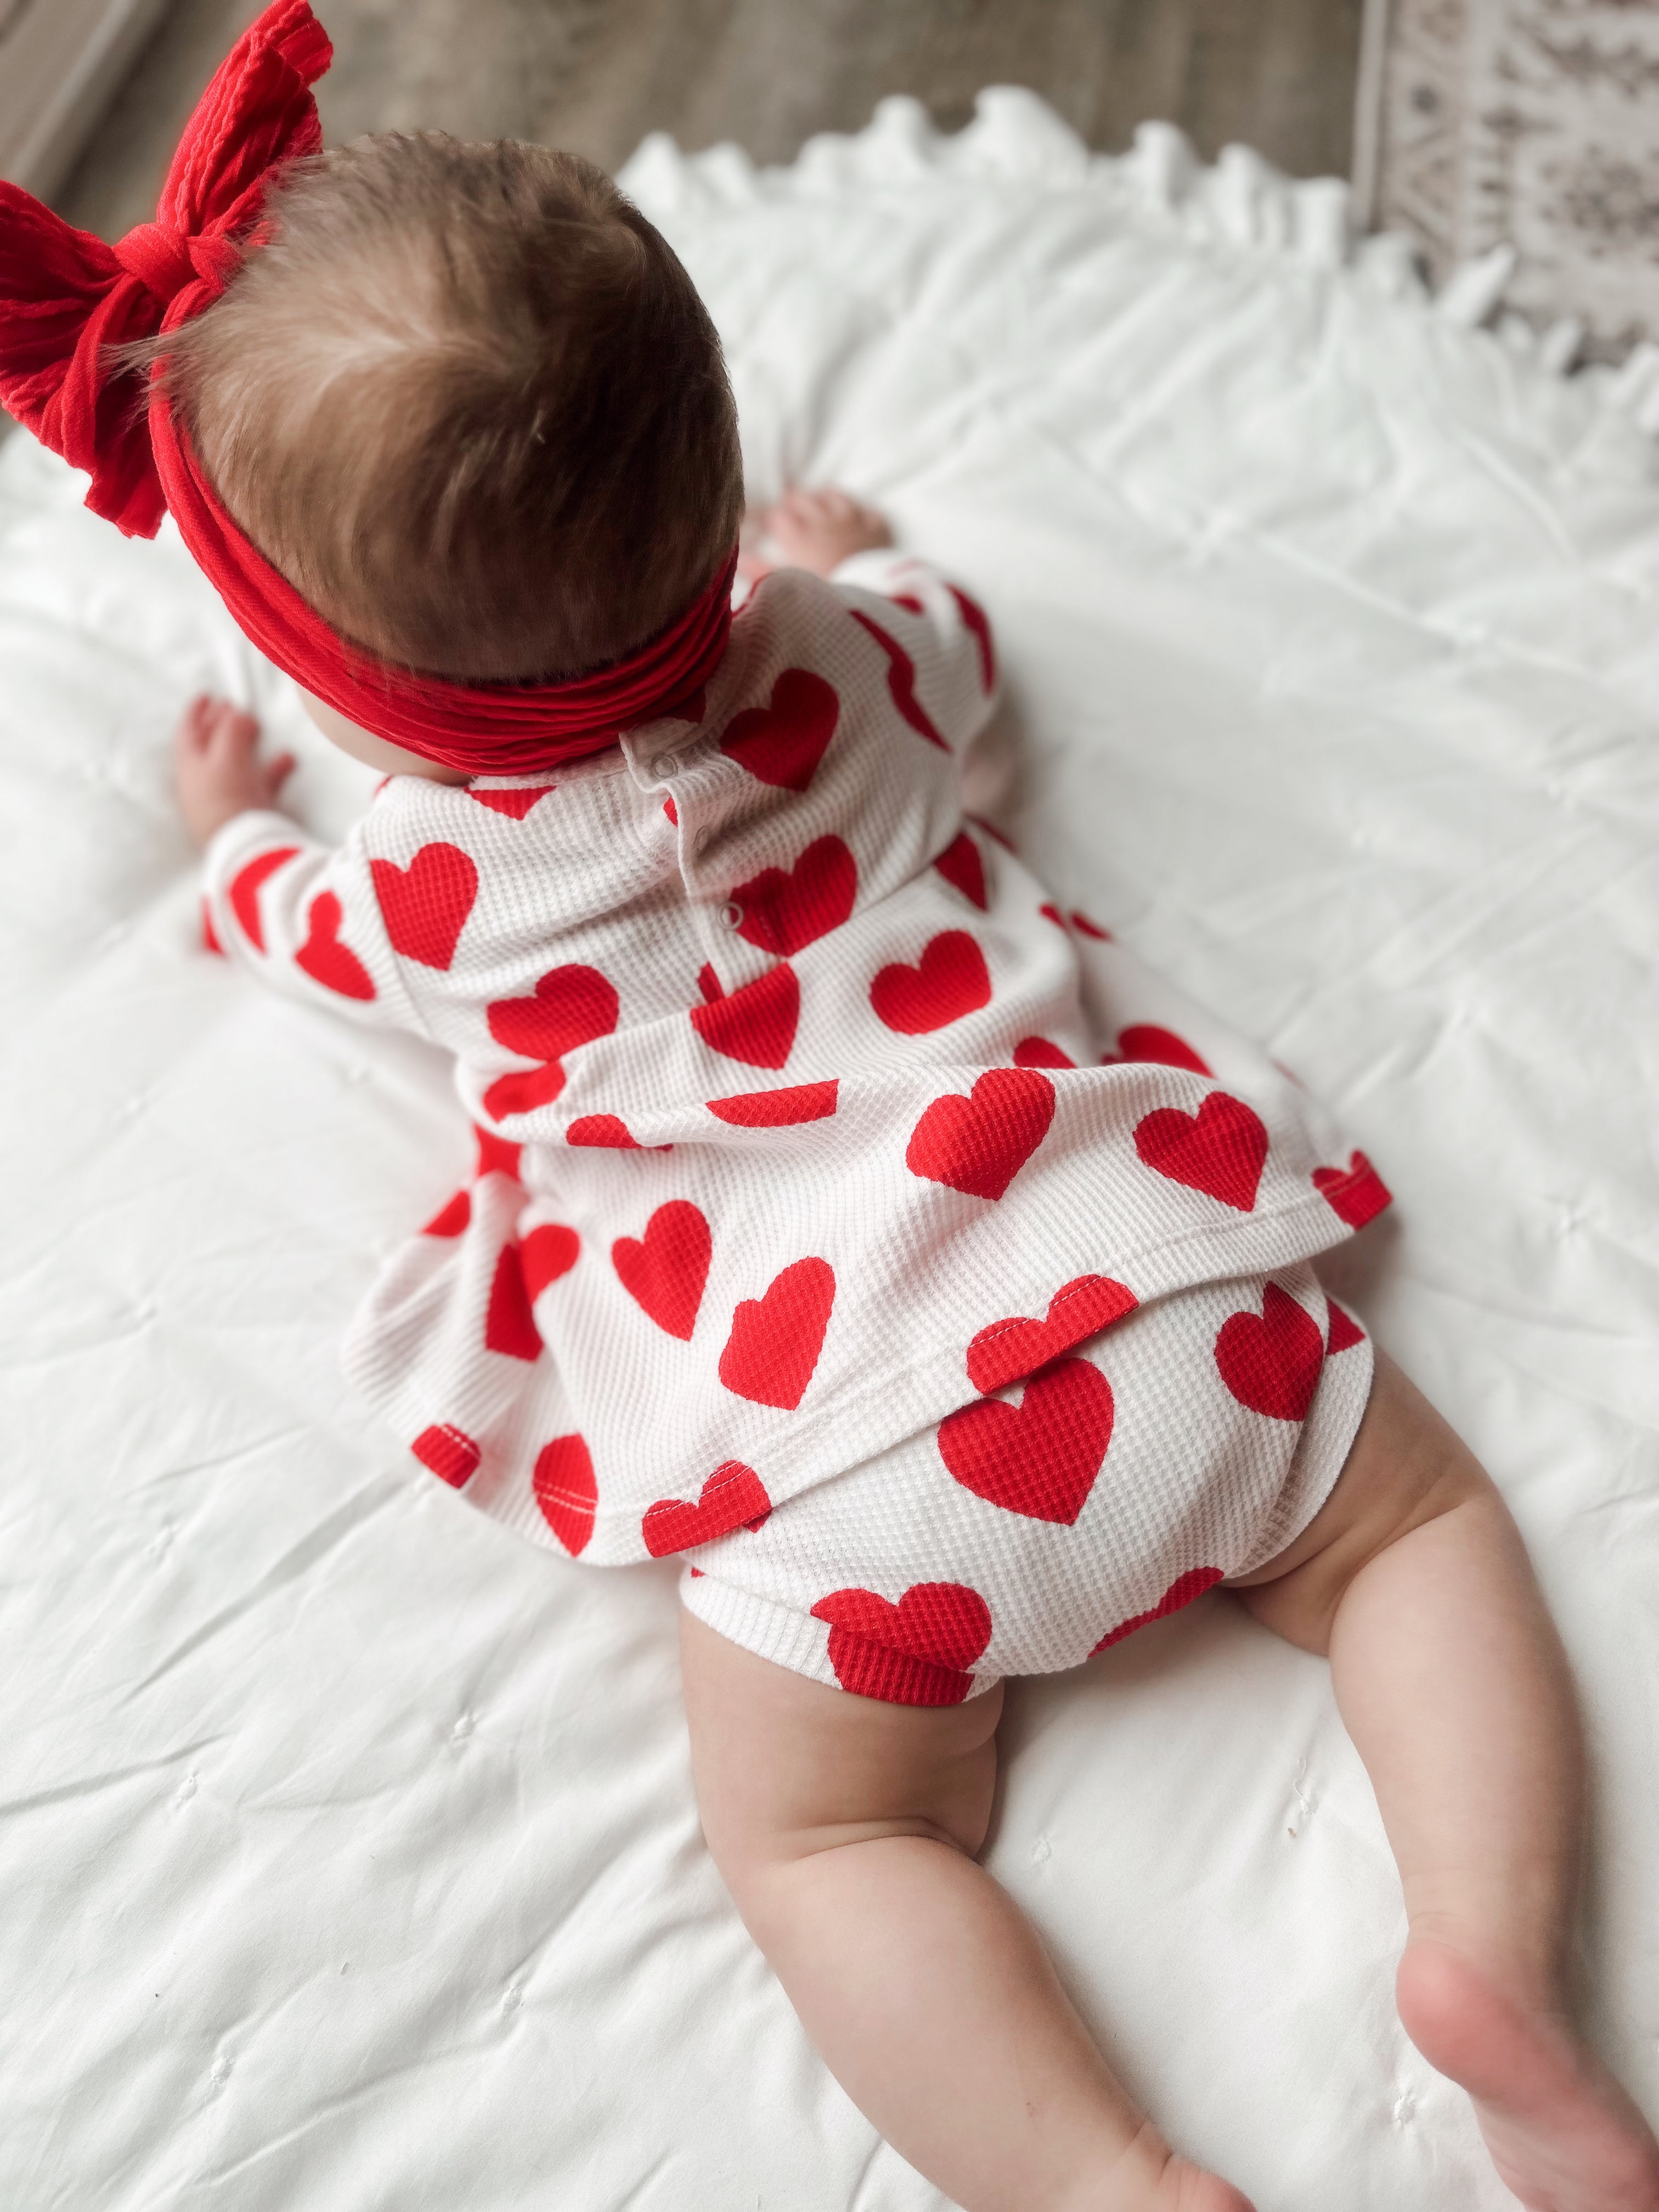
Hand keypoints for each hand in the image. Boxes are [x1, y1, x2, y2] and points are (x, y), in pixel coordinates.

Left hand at [174, 695, 295, 848]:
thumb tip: (237, 712)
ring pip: (234, 763)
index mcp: (190, 764)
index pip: (188, 731)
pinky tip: (287, 758)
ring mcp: (226, 795)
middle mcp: (204, 780)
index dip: (196, 711)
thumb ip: (230, 729)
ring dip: (246, 743)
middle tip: (233, 706)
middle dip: (220, 722)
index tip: (207, 695)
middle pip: (210, 745)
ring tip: (259, 727)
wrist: (243, 846)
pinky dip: (272, 769)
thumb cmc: (226, 796)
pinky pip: (260, 784)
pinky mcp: (249, 810)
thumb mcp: (225, 754)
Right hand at [739, 486, 893, 583]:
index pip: (780, 517)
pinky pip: (870, 514)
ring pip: (837, 498)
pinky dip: (863, 514)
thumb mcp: (786, 585)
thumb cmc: (822, 596)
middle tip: (790, 504)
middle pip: (805, 500)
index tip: (771, 524)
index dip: (773, 519)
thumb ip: (761, 572)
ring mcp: (853, 523)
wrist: (866, 598)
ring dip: (825, 496)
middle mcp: (824, 522)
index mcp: (798, 536)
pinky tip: (860, 515)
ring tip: (820, 497)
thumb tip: (739, 560)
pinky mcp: (877, 532)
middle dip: (794, 501)